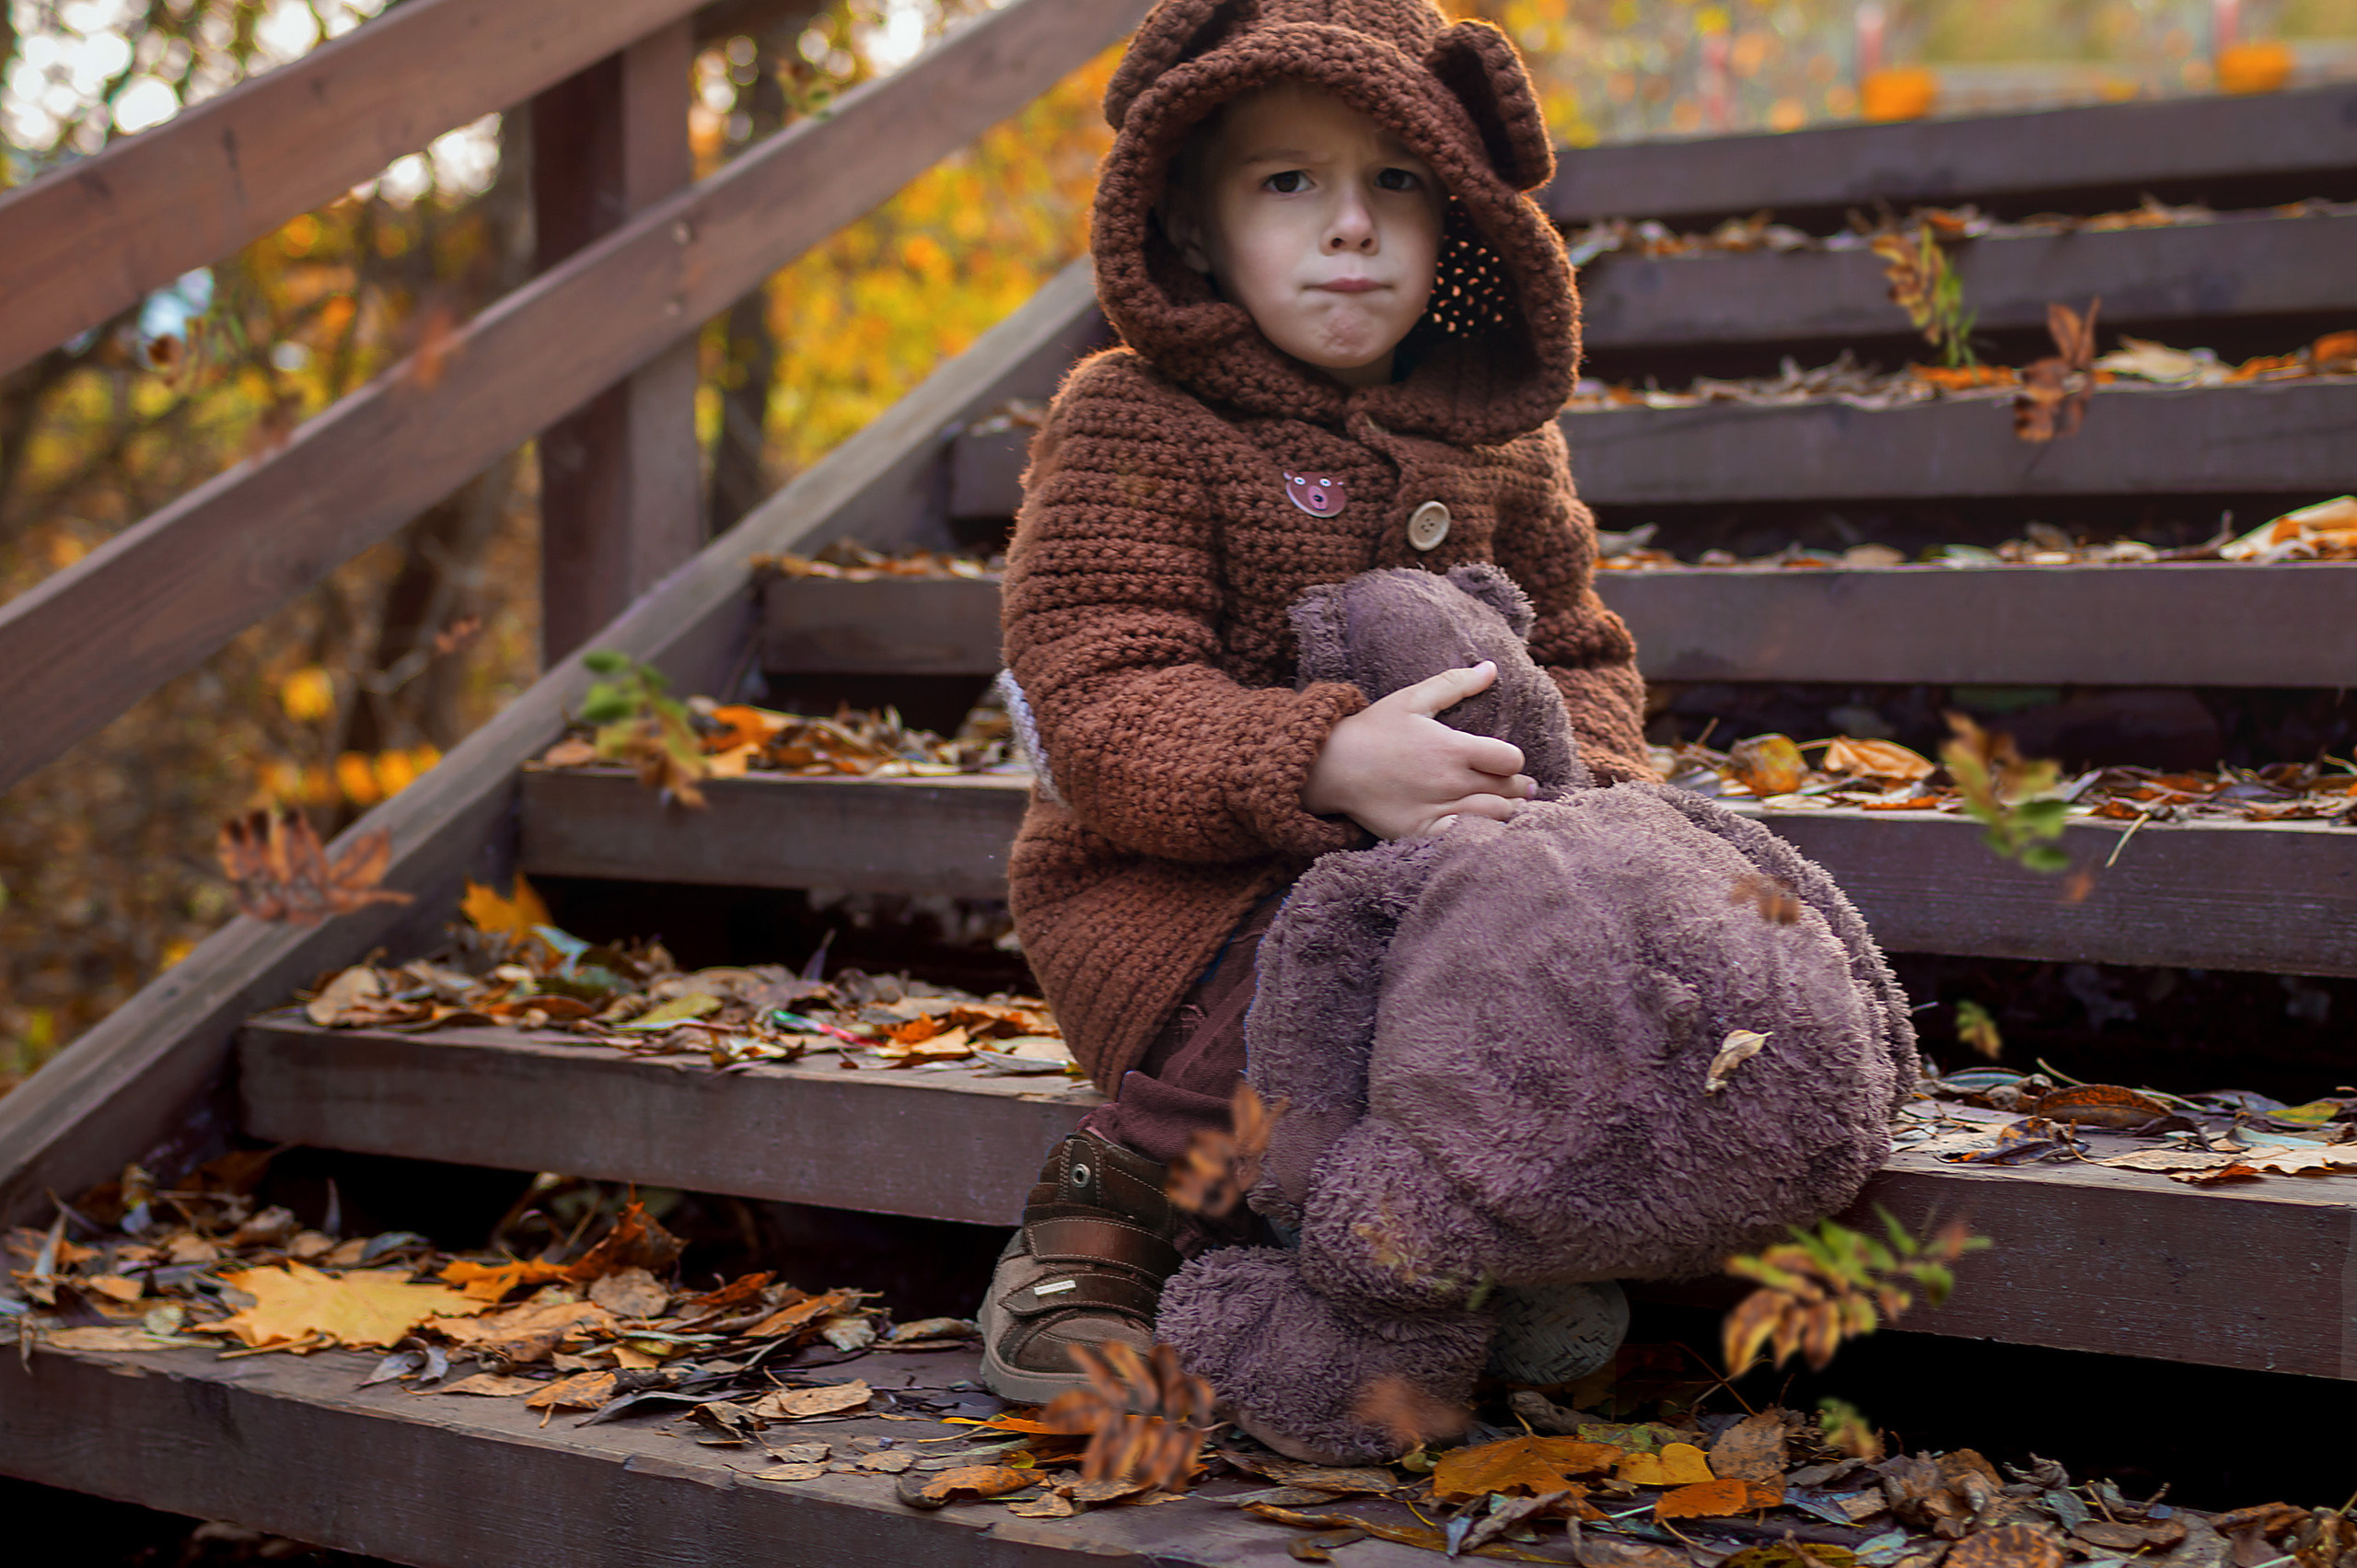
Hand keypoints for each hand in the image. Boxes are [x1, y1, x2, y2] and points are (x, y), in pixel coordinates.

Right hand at [1301, 662, 1534, 839]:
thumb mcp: (1412, 699)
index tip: (1504, 761)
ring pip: (1495, 816)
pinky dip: (1479, 833)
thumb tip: (1491, 668)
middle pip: (1508, 790)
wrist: (1331, 766)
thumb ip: (1455, 684)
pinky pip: (1465, 837)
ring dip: (1505, 810)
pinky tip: (1479, 827)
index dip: (1513, 760)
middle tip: (1516, 786)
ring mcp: (1437, 809)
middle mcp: (1450, 781)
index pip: (1511, 760)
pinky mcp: (1422, 832)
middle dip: (1516, 787)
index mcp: (1453, 748)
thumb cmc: (1372, 730)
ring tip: (1504, 806)